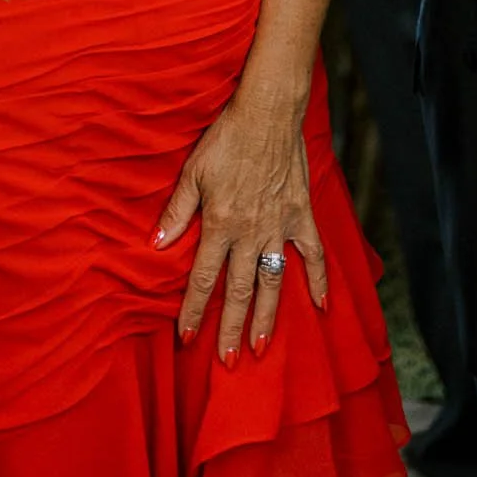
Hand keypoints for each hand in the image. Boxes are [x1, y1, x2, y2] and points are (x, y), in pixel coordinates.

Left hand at [155, 100, 326, 364]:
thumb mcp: (193, 172)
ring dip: (268, 318)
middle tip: (227, 362)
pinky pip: (313, 255)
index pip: (204, 279)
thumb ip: (176, 211)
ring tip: (263, 348)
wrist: (267, 113)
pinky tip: (321, 306)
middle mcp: (250, 233)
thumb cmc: (225, 139)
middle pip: (239, 291)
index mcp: (220, 224)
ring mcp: (279, 227)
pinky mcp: (301, 216)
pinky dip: (319, 280)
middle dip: (230, 328)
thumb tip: (155, 245)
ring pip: (273, 283)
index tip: (187, 338)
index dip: (195, 310)